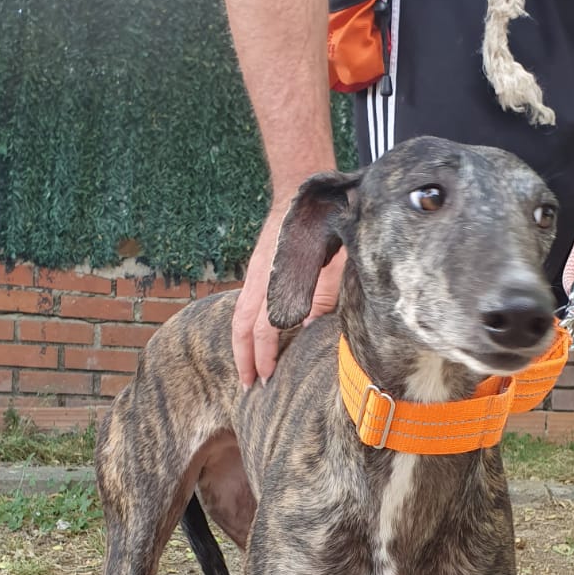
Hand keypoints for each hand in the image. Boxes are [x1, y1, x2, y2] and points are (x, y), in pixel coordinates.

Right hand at [231, 208, 346, 387]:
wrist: (303, 189)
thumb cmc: (323, 225)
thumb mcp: (334, 262)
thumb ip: (323, 294)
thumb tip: (306, 327)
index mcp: (278, 280)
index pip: (265, 328)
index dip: (264, 355)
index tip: (266, 378)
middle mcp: (260, 279)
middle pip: (242, 327)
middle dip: (243, 358)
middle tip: (248, 385)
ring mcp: (256, 272)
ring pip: (239, 316)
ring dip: (241, 345)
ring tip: (246, 368)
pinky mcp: (258, 267)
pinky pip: (244, 303)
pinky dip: (244, 326)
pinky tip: (252, 337)